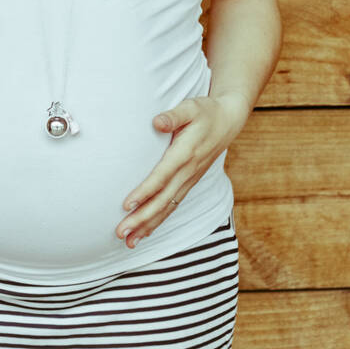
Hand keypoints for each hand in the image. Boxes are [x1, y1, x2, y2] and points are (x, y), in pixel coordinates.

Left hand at [115, 92, 249, 248]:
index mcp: (185, 153)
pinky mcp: (189, 183)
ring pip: (167, 208)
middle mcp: (188, 171)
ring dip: (148, 225)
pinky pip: (172, 206)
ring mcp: (189, 180)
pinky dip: (158, 221)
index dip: (145, 191)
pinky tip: (144, 233)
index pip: (162, 176)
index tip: (127, 205)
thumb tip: (156, 122)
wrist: (228, 121)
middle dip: (142, 218)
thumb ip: (173, 116)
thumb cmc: (206, 112)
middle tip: (121, 232)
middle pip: (162, 200)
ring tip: (128, 241)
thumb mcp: (190, 107)